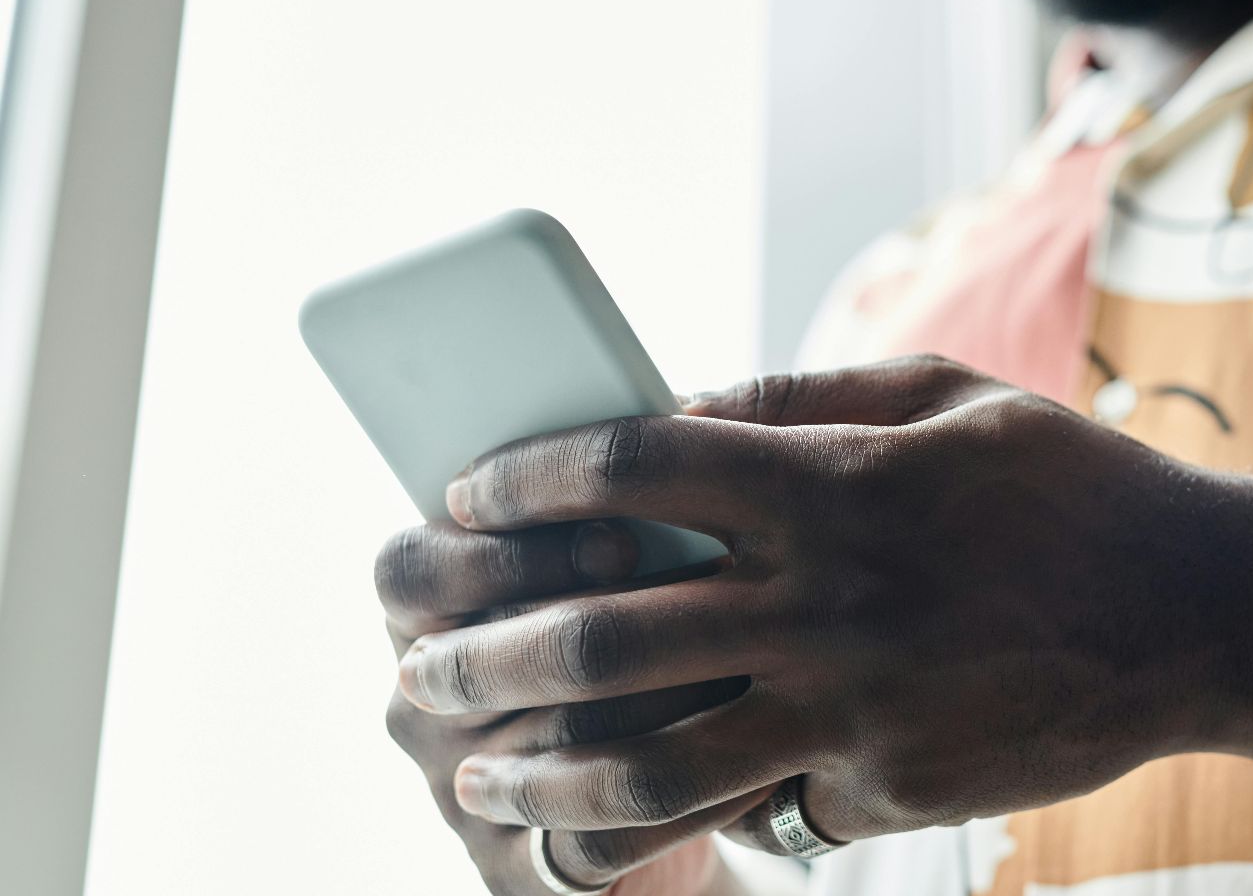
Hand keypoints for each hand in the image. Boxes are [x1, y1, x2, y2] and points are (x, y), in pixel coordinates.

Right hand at [376, 518, 768, 893]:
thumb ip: (613, 517)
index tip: (622, 539)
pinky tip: (757, 767)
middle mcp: (421, 708)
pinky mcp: (515, 872)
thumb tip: (667, 480)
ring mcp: (461, 795)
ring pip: (556, 744)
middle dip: (603, 625)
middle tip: (703, 603)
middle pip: (485, 657)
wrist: (670, 782)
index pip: (409, 571)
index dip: (505, 550)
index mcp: (421, 616)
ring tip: (753, 666)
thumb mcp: (618, 563)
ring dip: (666, 699)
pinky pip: (596, 838)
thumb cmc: (647, 626)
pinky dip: (685, 801)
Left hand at [397, 356, 1249, 848]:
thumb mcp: (943, 392)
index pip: (628, 470)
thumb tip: (669, 407)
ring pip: (652, 765)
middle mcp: (827, 599)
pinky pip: (757, 811)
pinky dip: (689, 815)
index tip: (464, 497)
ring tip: (481, 781)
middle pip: (601, 635)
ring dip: (541, 779)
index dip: (524, 481)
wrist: (1200, 614)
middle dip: (480, 656)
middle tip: (417, 669)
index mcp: (830, 481)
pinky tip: (633, 818)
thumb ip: (801, 395)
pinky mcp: (889, 792)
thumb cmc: (1065, 485)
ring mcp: (856, 709)